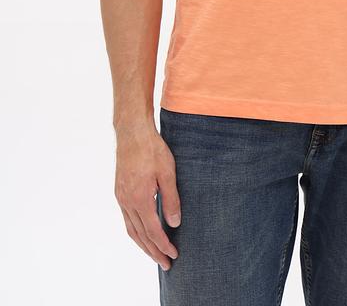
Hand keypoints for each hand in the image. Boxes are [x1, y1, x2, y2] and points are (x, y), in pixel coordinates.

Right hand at [114, 120, 181, 270]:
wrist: (132, 132)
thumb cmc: (152, 149)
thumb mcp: (168, 172)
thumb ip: (171, 199)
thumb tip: (175, 223)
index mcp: (140, 198)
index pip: (153, 231)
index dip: (164, 245)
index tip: (174, 254)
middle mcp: (127, 201)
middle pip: (140, 235)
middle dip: (153, 251)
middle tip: (166, 264)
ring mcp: (121, 197)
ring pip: (131, 229)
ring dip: (143, 245)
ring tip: (155, 254)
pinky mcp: (120, 192)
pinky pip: (127, 219)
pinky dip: (136, 232)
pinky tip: (143, 233)